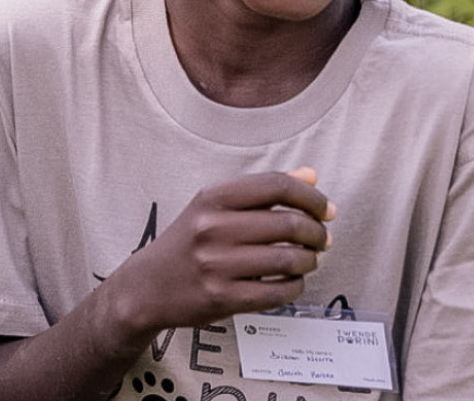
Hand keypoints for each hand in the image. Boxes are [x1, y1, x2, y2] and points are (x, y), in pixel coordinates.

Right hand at [104, 168, 333, 334]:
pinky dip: (296, 286)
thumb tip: (311, 176)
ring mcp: (216, 265)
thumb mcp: (214, 207)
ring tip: (307, 260)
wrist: (147, 286)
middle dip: (317, 233)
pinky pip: (279, 292)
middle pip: (289, 224)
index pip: (276, 186)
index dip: (311, 197)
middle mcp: (212, 228)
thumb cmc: (188, 242)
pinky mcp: (222, 298)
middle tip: (322, 239)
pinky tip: (291, 281)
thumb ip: (263, 191)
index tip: (326, 210)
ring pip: (289, 260)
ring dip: (310, 261)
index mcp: (211, 198)